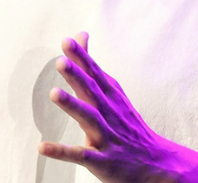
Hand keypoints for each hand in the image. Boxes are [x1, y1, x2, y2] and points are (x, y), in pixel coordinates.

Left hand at [38, 33, 197, 182]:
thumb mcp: (112, 91)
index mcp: (110, 96)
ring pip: (89, 118)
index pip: (94, 73)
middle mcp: (109, 112)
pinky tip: (42, 147)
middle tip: (61, 61)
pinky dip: (61, 151)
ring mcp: (106, 136)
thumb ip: (91, 66)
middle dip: (77, 75)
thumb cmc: (126, 123)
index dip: (81, 57)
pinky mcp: (101, 160)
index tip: (67, 41)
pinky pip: (80, 155)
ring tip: (54, 93)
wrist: (156, 162)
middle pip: (92, 91)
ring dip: (72, 105)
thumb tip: (79, 34)